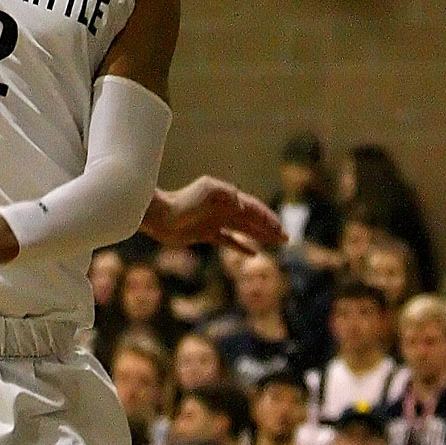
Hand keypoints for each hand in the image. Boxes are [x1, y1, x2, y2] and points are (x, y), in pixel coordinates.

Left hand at [141, 177, 284, 253]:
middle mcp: (223, 208)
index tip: (281, 229)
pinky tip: (253, 253)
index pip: (253, 208)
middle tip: (286, 239)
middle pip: (251, 219)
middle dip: (269, 228)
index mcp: (226, 197)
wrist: (160, 216)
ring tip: (276, 243)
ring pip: (243, 230)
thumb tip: (243, 204)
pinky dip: (241, 246)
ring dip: (260, 236)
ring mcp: (215, 221)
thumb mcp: (206, 190)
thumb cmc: (182, 202)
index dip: (268, 218)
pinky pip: (228, 240)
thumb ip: (226, 194)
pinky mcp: (205, 234)